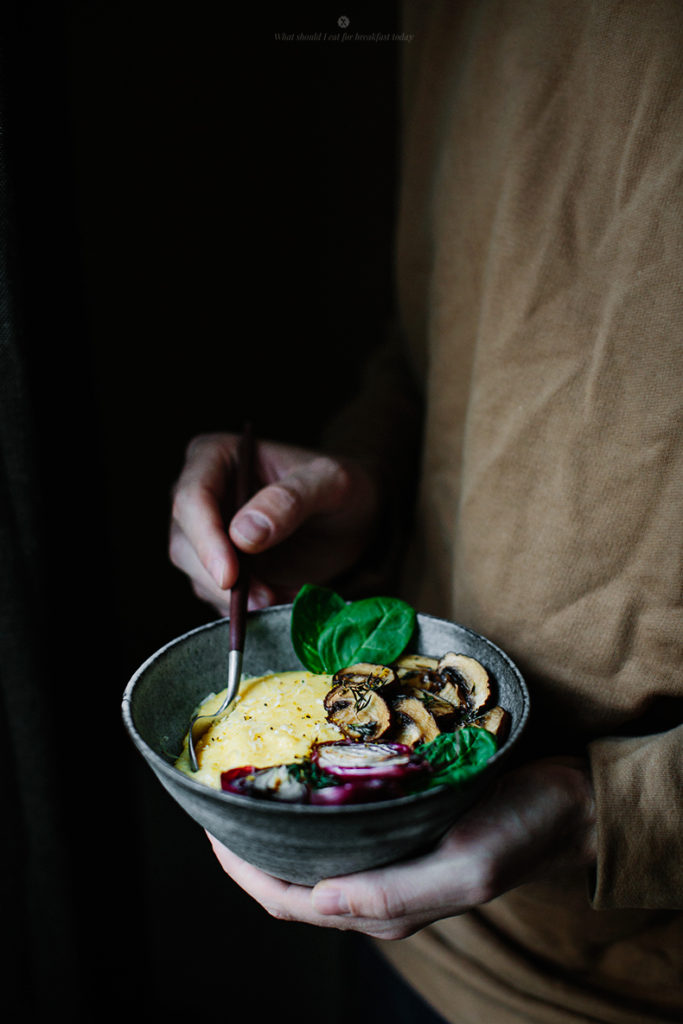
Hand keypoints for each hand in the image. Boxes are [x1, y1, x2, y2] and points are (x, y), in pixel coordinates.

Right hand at [169, 433, 379, 613]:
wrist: (352, 519)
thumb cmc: (342, 488)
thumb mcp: (331, 483)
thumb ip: (291, 500)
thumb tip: (243, 533)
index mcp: (217, 455)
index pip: (192, 497)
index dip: (205, 538)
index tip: (231, 576)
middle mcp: (201, 492)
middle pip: (185, 542)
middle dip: (220, 578)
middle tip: (266, 598)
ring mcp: (205, 532)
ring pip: (196, 574)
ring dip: (235, 597)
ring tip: (284, 596)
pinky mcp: (218, 566)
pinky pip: (215, 595)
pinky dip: (244, 606)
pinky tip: (280, 598)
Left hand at [206, 757, 595, 939]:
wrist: (570, 803)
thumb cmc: (523, 829)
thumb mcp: (468, 864)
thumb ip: (396, 893)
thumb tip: (320, 899)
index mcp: (386, 907)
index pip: (290, 901)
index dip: (241, 871)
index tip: (211, 826)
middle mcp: (379, 890)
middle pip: (291, 881)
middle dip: (247, 847)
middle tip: (220, 795)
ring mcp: (390, 860)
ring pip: (312, 854)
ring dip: (276, 825)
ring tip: (250, 781)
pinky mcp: (402, 831)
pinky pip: (340, 828)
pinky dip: (311, 806)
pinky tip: (303, 773)